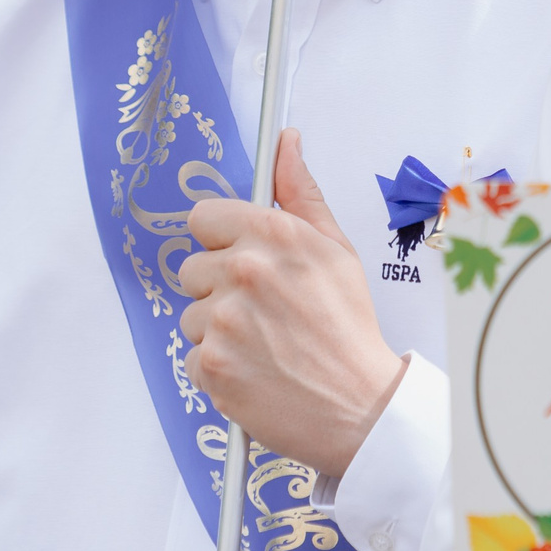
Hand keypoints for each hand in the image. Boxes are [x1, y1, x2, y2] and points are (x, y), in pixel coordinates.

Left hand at [177, 129, 404, 477]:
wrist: (360, 407)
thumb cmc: (349, 327)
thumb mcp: (335, 249)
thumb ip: (301, 194)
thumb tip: (286, 144)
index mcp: (273, 234)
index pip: (203, 217)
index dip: (222, 239)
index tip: (243, 259)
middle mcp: (244, 270)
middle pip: (192, 267)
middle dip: (219, 287)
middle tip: (263, 310)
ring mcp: (223, 320)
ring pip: (190, 314)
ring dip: (217, 330)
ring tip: (263, 344)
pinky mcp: (211, 365)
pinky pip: (191, 356)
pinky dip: (217, 367)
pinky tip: (254, 369)